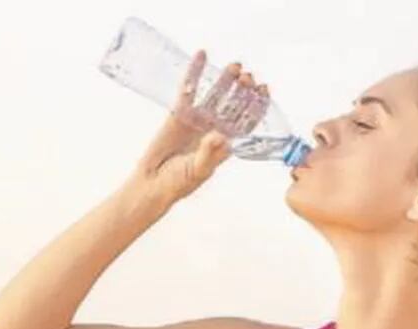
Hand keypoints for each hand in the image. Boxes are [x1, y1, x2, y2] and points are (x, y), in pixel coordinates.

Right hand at [127, 50, 268, 206]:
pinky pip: (189, 89)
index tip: (264, 90)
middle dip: (243, 90)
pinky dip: (194, 73)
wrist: (153, 183)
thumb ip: (210, 154)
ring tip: (235, 66)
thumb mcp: (198, 171)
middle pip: (233, 104)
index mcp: (225, 143)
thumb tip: (220, 136)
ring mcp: (198, 119)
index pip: (246, 122)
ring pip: (215, 94)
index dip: (256, 106)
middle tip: (248, 77)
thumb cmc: (178, 183)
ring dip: (225, 79)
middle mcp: (214, 128)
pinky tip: (201, 56)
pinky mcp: (179, 113)